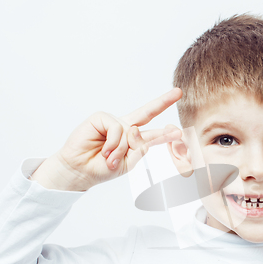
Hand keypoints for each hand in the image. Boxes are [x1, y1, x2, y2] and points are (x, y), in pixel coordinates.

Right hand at [35, 88, 182, 190]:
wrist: (80, 171)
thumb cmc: (102, 168)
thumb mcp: (127, 164)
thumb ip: (138, 150)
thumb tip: (136, 130)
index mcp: (134, 140)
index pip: (153, 133)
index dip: (166, 131)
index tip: (181, 130)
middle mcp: (126, 127)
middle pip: (147, 112)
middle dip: (163, 102)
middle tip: (178, 92)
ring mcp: (114, 122)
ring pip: (130, 131)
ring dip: (121, 149)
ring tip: (109, 158)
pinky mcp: (101, 118)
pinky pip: (116, 128)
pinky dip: (113, 142)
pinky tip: (103, 150)